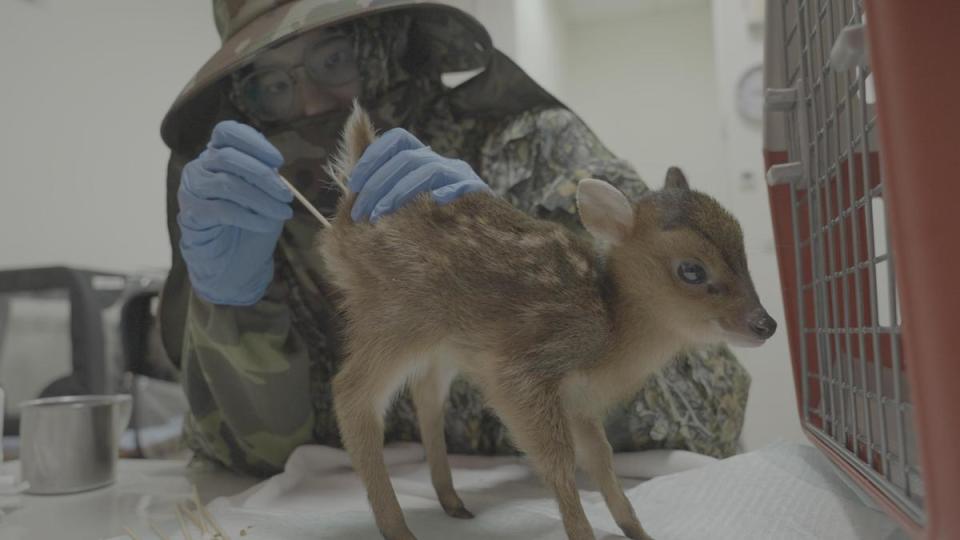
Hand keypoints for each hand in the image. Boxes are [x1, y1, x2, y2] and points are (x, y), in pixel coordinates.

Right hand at [177, 120, 292, 305]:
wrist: (233, 259)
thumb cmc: (251, 221)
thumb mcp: (264, 193)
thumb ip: (266, 175)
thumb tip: (275, 168)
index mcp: (217, 153)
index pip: (227, 132)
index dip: (253, 142)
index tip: (278, 160)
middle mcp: (200, 166)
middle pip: (228, 157)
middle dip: (263, 176)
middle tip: (287, 196)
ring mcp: (192, 189)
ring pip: (227, 184)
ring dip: (261, 199)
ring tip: (282, 213)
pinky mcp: (191, 214)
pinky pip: (222, 210)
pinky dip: (249, 217)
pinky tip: (266, 225)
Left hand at [347, 128, 491, 221]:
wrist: (482, 247)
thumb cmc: (437, 229)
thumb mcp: (408, 206)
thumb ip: (383, 190)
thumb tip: (349, 179)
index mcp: (426, 160)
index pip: (397, 140)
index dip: (371, 157)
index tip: (352, 184)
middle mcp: (444, 162)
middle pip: (406, 158)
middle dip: (377, 183)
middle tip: (360, 212)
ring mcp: (462, 176)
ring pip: (426, 170)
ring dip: (397, 191)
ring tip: (380, 215)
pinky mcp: (478, 192)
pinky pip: (459, 186)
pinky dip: (443, 193)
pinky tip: (431, 206)